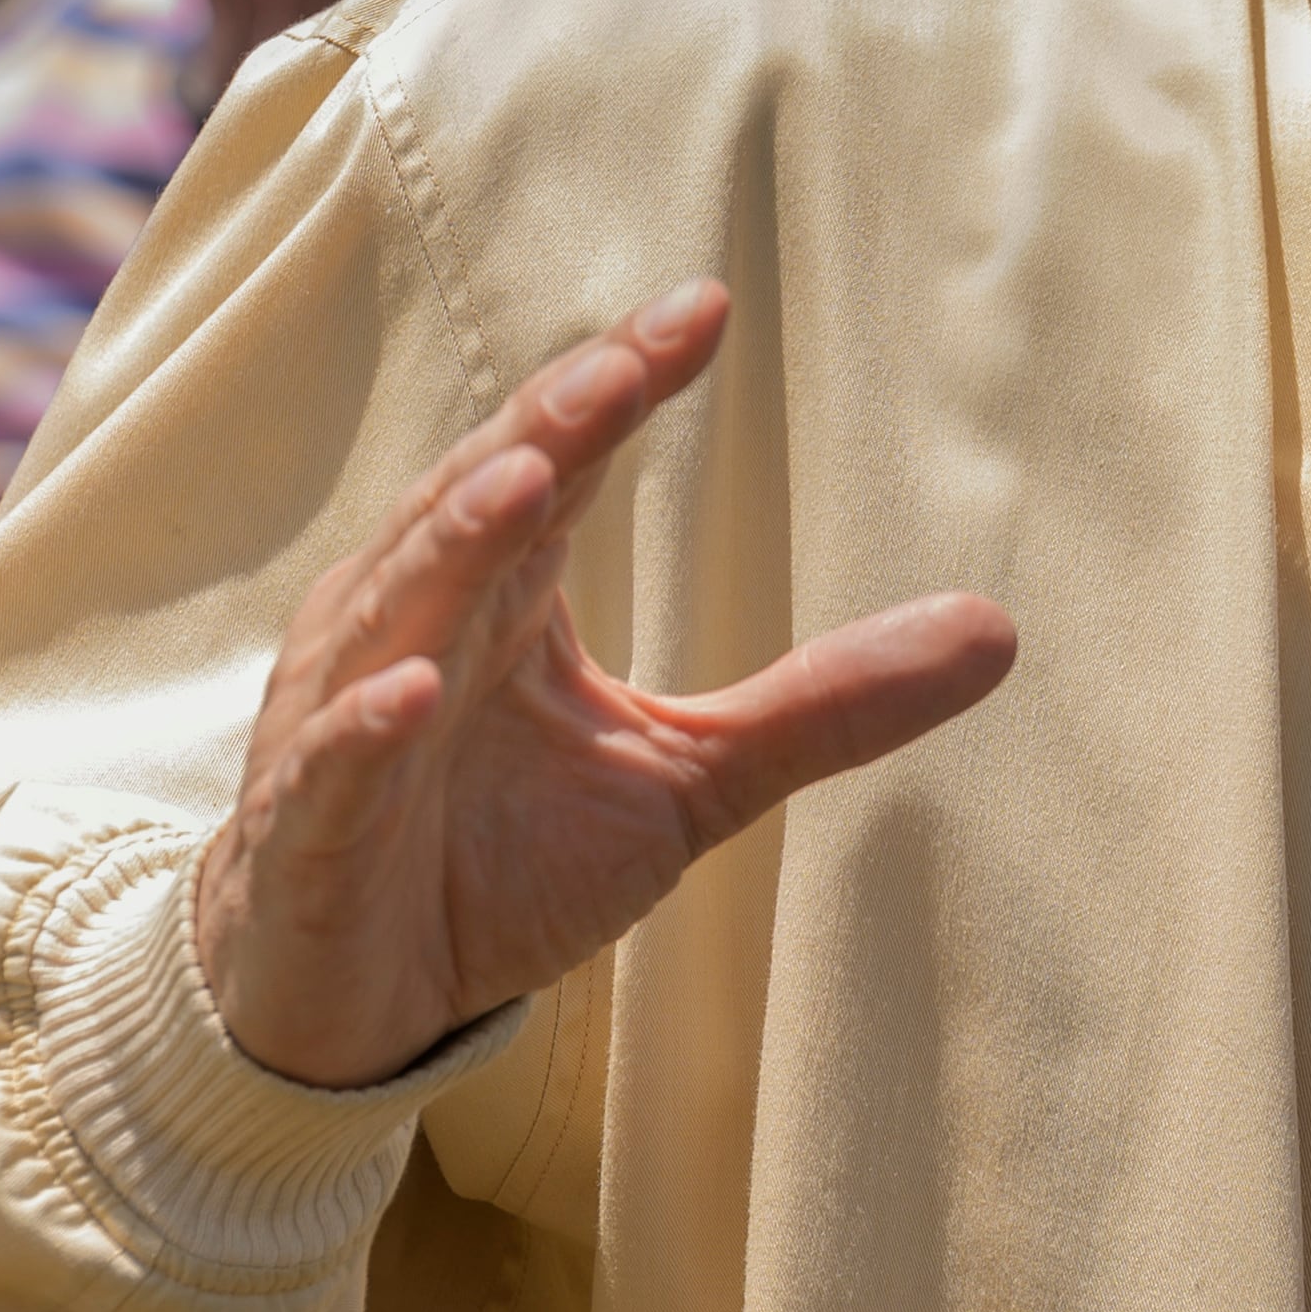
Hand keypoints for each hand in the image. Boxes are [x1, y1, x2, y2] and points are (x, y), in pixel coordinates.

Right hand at [192, 280, 1016, 1088]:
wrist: (359, 1005)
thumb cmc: (504, 866)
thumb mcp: (694, 781)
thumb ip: (826, 702)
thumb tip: (1000, 630)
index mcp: (504, 596)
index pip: (566, 463)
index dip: (624, 383)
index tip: (705, 306)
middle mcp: (417, 626)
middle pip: (481, 503)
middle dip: (549, 430)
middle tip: (625, 364)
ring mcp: (350, 719)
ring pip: (398, 607)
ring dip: (456, 539)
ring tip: (527, 479)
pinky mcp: (309, 828)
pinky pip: (332, 764)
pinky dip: (365, 725)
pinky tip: (412, 689)